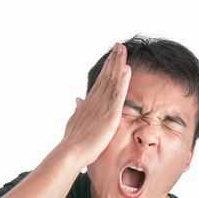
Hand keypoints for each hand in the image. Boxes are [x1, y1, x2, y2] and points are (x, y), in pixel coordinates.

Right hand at [62, 43, 131, 165]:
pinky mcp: (109, 114)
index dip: (107, 68)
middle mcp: (94, 100)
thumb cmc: (74, 141)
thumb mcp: (75, 121)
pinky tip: (127, 69)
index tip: (112, 57)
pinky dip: (122, 81)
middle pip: (106, 76)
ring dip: (117, 64)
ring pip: (111, 80)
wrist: (71, 151)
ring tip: (122, 49)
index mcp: (89, 102)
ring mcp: (101, 105)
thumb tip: (78, 99)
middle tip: (118, 46)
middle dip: (113, 60)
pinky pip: (117, 93)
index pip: (100, 82)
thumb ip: (79, 109)